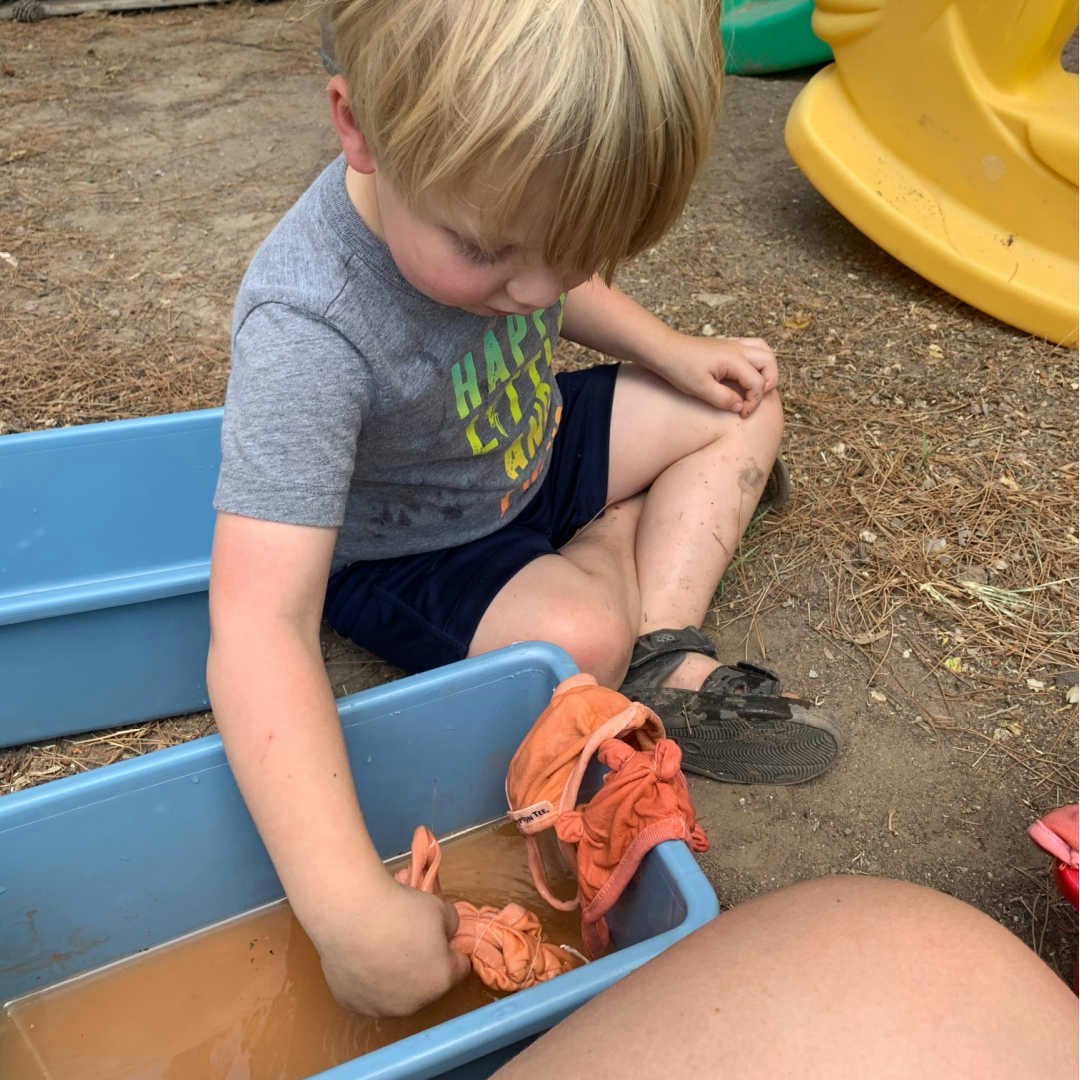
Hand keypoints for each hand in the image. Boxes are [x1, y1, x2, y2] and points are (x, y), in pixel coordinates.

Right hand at [316, 872, 470, 1016]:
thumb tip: (443, 933)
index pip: (459, 968)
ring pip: (394, 992)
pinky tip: (360, 953)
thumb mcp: (441, 909)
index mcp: (440, 981)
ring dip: (393, 974)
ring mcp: (378, 1008)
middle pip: (426, 984)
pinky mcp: (351, 1003)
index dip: (451, 949)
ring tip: (380, 943)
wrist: (351, 913)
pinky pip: (365, 991)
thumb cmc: (401, 909)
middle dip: (422, 963)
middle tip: (407, 936)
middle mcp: (412, 1004)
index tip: (439, 935)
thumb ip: (450, 926)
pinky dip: (366, 977)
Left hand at [651, 333, 778, 417]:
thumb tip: (741, 406)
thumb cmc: (680, 368)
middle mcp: (738, 349)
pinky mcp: (727, 345)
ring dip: (766, 368)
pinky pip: (753, 346)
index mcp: (734, 360)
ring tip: (757, 385)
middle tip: (755, 399)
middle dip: (769, 382)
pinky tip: (746, 373)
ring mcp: (733, 345)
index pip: (757, 383)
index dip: (753, 402)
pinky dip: (757, 359)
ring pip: (764, 351)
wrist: (665, 350)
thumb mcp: (700, 389)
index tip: (741, 413)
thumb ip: (723, 399)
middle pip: (769, 362)